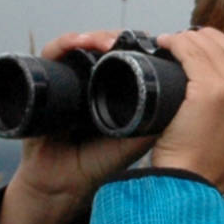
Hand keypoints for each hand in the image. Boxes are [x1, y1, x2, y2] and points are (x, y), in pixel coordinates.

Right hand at [0, 31, 154, 223]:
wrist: (60, 185)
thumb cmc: (96, 166)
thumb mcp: (131, 143)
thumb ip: (151, 126)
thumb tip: (180, 103)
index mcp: (111, 92)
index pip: (122, 58)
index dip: (133, 48)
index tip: (150, 44)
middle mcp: (88, 82)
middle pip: (101, 47)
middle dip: (114, 39)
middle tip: (128, 40)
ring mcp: (66, 81)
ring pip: (80, 46)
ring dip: (93, 38)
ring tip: (105, 42)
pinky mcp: (43, 82)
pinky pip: (52, 54)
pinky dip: (65, 44)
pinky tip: (77, 43)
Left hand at [150, 28, 223, 189]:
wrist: (189, 186)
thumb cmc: (206, 163)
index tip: (209, 48)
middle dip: (206, 40)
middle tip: (184, 46)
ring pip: (210, 46)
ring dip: (187, 40)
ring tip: (171, 46)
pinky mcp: (211, 92)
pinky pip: (191, 53)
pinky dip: (176, 45)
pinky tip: (166, 47)